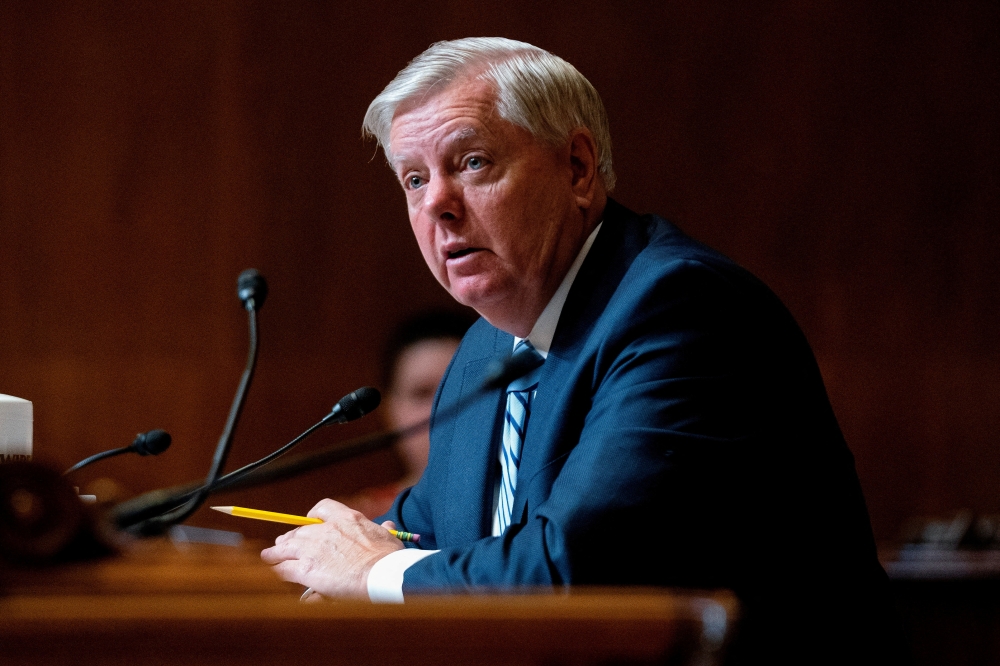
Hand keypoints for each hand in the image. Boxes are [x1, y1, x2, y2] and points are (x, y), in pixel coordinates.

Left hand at [260, 498, 403, 598]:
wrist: (380, 573)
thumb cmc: (388, 558)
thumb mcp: (388, 537)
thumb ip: (384, 530)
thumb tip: (388, 525)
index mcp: (346, 518)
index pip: (322, 509)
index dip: (312, 517)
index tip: (309, 522)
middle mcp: (325, 531)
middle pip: (299, 530)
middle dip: (290, 538)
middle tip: (283, 543)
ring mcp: (312, 549)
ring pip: (284, 548)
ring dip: (275, 553)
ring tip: (268, 556)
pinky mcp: (306, 570)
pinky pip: (282, 569)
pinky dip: (276, 571)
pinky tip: (272, 573)